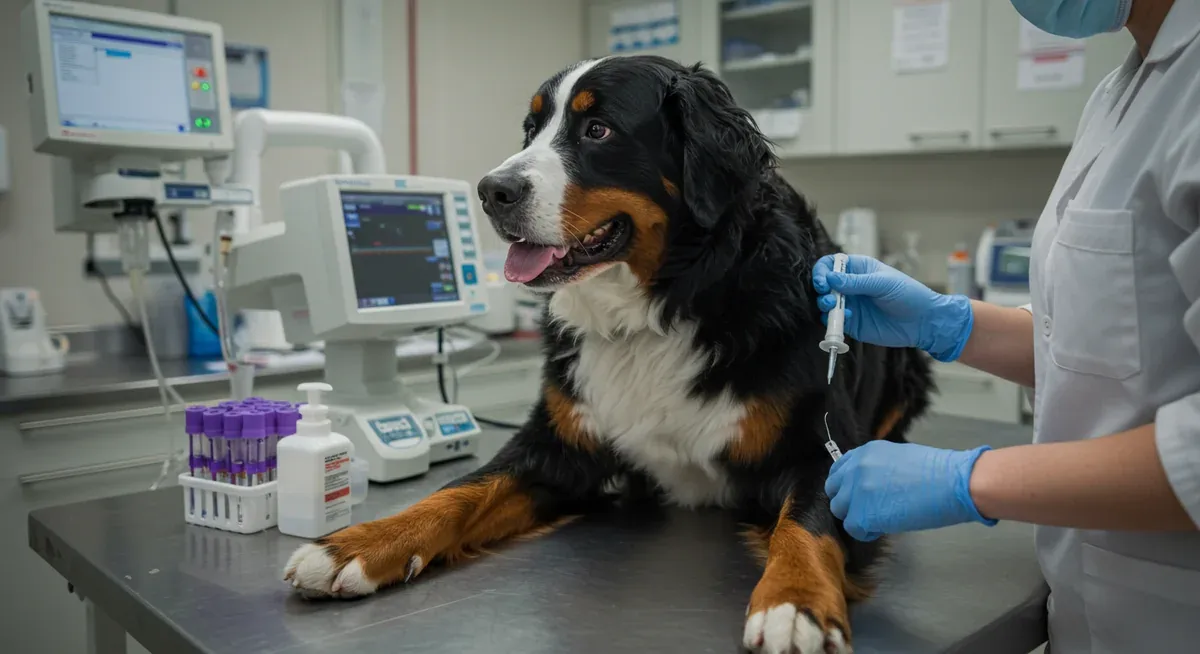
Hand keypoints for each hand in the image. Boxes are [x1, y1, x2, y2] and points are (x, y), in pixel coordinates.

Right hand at [811, 254, 973, 361]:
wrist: (923, 322)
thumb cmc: (909, 295)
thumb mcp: (883, 284)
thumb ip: (855, 282)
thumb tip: (830, 277)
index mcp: (858, 269)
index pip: (831, 264)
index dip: (822, 271)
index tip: (823, 281)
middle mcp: (851, 286)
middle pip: (824, 284)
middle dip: (820, 289)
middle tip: (827, 296)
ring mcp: (850, 305)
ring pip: (825, 303)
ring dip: (825, 305)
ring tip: (833, 307)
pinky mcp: (852, 323)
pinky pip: (834, 321)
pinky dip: (833, 320)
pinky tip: (846, 318)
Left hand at [824, 440, 996, 541]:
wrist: (953, 483)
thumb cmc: (937, 473)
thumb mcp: (899, 458)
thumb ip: (877, 468)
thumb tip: (872, 485)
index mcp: (865, 452)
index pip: (839, 469)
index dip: (846, 485)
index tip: (857, 494)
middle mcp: (855, 469)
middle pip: (834, 491)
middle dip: (849, 501)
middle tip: (869, 509)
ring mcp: (856, 492)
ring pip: (841, 510)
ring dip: (857, 517)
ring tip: (881, 518)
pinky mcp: (862, 515)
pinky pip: (853, 529)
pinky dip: (867, 532)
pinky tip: (884, 528)